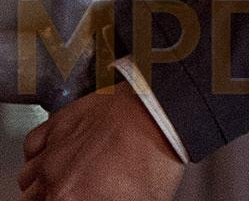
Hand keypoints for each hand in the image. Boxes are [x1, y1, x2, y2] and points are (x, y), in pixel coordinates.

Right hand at [18, 83, 184, 200]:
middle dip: (53, 198)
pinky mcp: (59, 125)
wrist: (161, 114)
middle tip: (76, 192)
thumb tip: (110, 199)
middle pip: (36, 199)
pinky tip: (52, 156)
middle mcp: (54, 177)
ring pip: (29, 177)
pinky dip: (38, 154)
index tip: (82, 197)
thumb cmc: (157, 154)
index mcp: (70, 200)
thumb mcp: (144, 200)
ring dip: (41, 182)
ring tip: (62, 182)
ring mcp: (54, 150)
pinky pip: (32, 145)